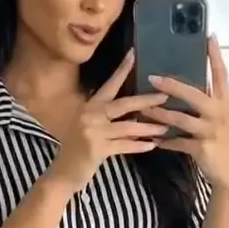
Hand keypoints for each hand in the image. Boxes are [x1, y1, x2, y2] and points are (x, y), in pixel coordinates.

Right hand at [50, 50, 167, 192]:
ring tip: (165, 128)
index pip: (109, 85)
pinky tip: (152, 145)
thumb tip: (132, 110)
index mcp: (89, 107)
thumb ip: (103, 116)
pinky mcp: (97, 149)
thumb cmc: (77, 150)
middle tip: (165, 96)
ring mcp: (93, 132)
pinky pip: (124, 145)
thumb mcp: (87, 127)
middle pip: (123, 104)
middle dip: (146, 100)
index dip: (122, 70)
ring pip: (127, 127)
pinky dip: (138, 146)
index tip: (134, 54)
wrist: (63, 174)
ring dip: (148, 128)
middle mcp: (90, 115)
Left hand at [143, 36, 228, 198]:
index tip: (209, 36)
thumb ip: (210, 102)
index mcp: (225, 102)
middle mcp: (220, 113)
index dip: (215, 56)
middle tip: (152, 78)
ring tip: (142, 110)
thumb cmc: (225, 141)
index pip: (221, 74)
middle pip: (194, 95)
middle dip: (172, 86)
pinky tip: (153, 140)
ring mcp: (211, 131)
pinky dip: (164, 141)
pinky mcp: (202, 148)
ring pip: (180, 119)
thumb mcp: (223, 118)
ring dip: (159, 114)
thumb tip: (189, 85)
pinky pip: (178, 142)